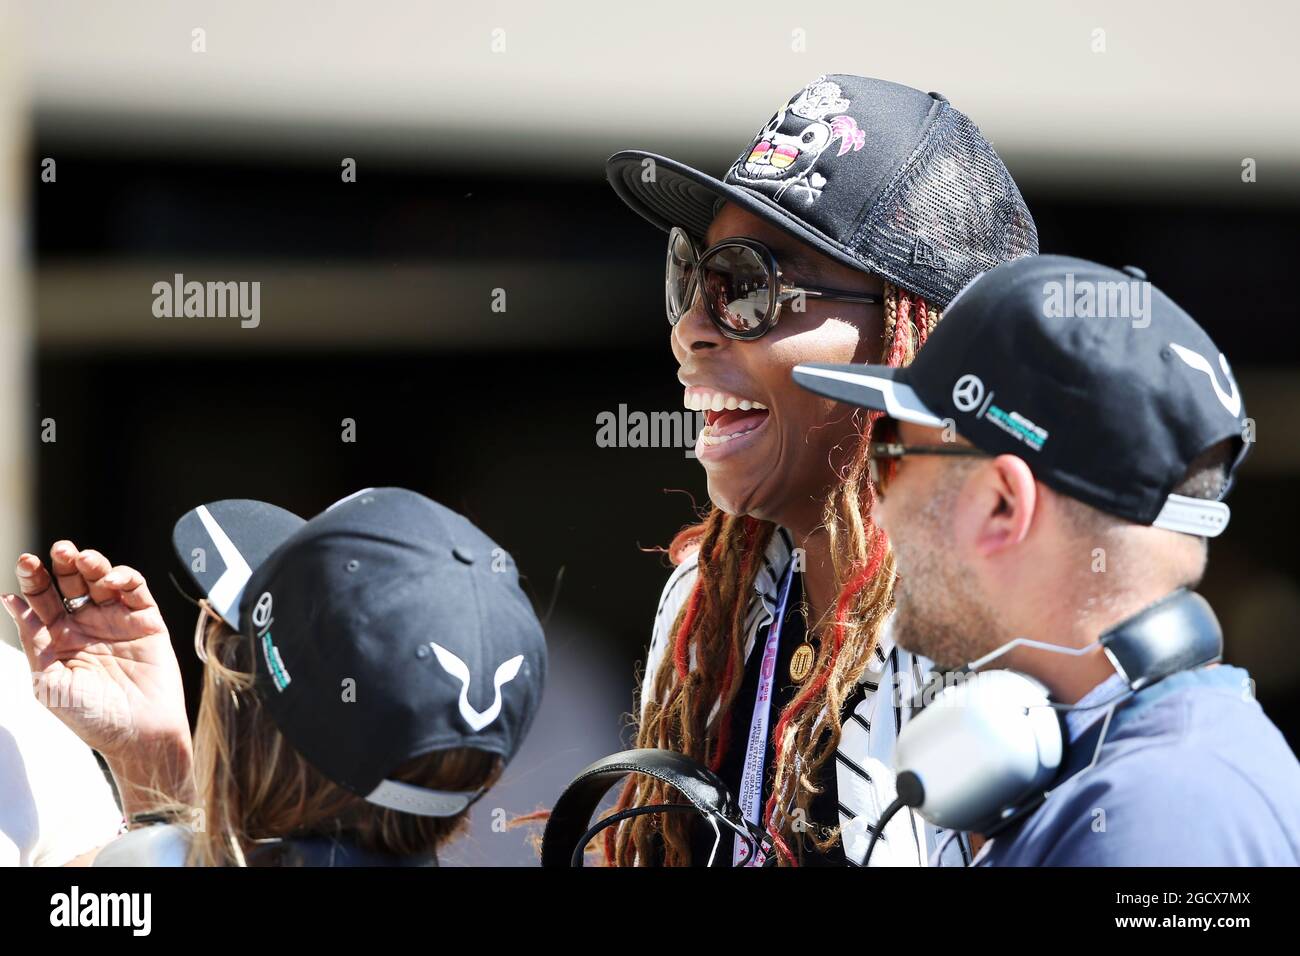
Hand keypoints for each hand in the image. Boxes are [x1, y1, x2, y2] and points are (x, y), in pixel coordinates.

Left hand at [2, 541, 191, 770]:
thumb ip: (34, 641)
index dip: (33, 579)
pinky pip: (136, 591)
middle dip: (63, 564)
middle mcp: (87, 626)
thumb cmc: (91, 719)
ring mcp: (117, 622)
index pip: (42, 600)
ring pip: (102, 581)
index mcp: (58, 640)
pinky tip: (112, 579)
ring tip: (83, 558)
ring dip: (93, 565)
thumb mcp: (49, 682)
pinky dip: (125, 578)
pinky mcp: (147, 622)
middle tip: (58, 551)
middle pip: (71, 583)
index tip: (27, 563)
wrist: (140, 736)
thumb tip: (11, 602)